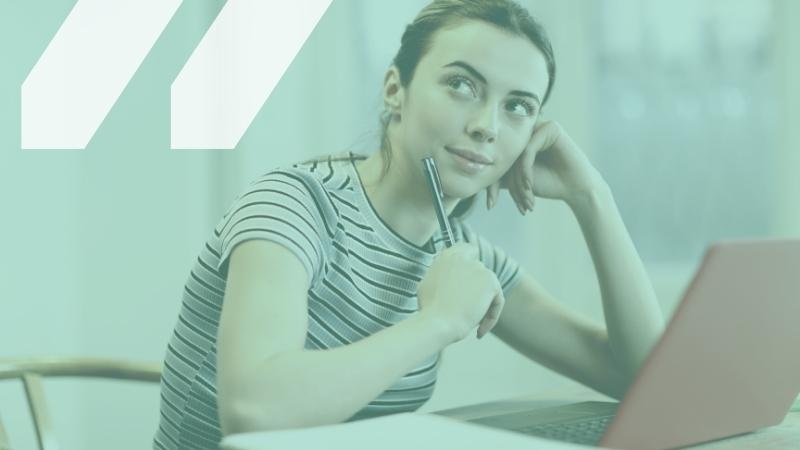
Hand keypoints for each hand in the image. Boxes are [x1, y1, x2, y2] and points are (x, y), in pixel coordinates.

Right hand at [416, 242, 505, 341]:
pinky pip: (497, 301)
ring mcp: (479, 268)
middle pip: (480, 271)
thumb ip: (442, 274)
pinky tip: (479, 331)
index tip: (469, 281)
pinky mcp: (491, 282)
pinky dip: (491, 317)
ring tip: (470, 324)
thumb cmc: (430, 309)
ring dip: (483, 305)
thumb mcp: (429, 283)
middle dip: (477, 289)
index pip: (467, 249)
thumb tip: (449, 277)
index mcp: (447, 256)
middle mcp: (464, 257)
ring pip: (489, 288)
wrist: (438, 322)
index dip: (471, 264)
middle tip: (468, 309)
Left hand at [485, 120, 604, 213]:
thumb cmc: (547, 183)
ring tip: (526, 198)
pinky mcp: (550, 127)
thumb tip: (472, 181)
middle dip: (508, 184)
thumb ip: (497, 177)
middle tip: (518, 203)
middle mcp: (525, 130)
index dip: (490, 183)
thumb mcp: (515, 181)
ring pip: (514, 154)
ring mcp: (537, 126)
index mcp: (515, 140)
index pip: (495, 158)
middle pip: (503, 156)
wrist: (575, 188)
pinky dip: (526, 171)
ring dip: (517, 181)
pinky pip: (527, 151)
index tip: (491, 204)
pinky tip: (530, 186)